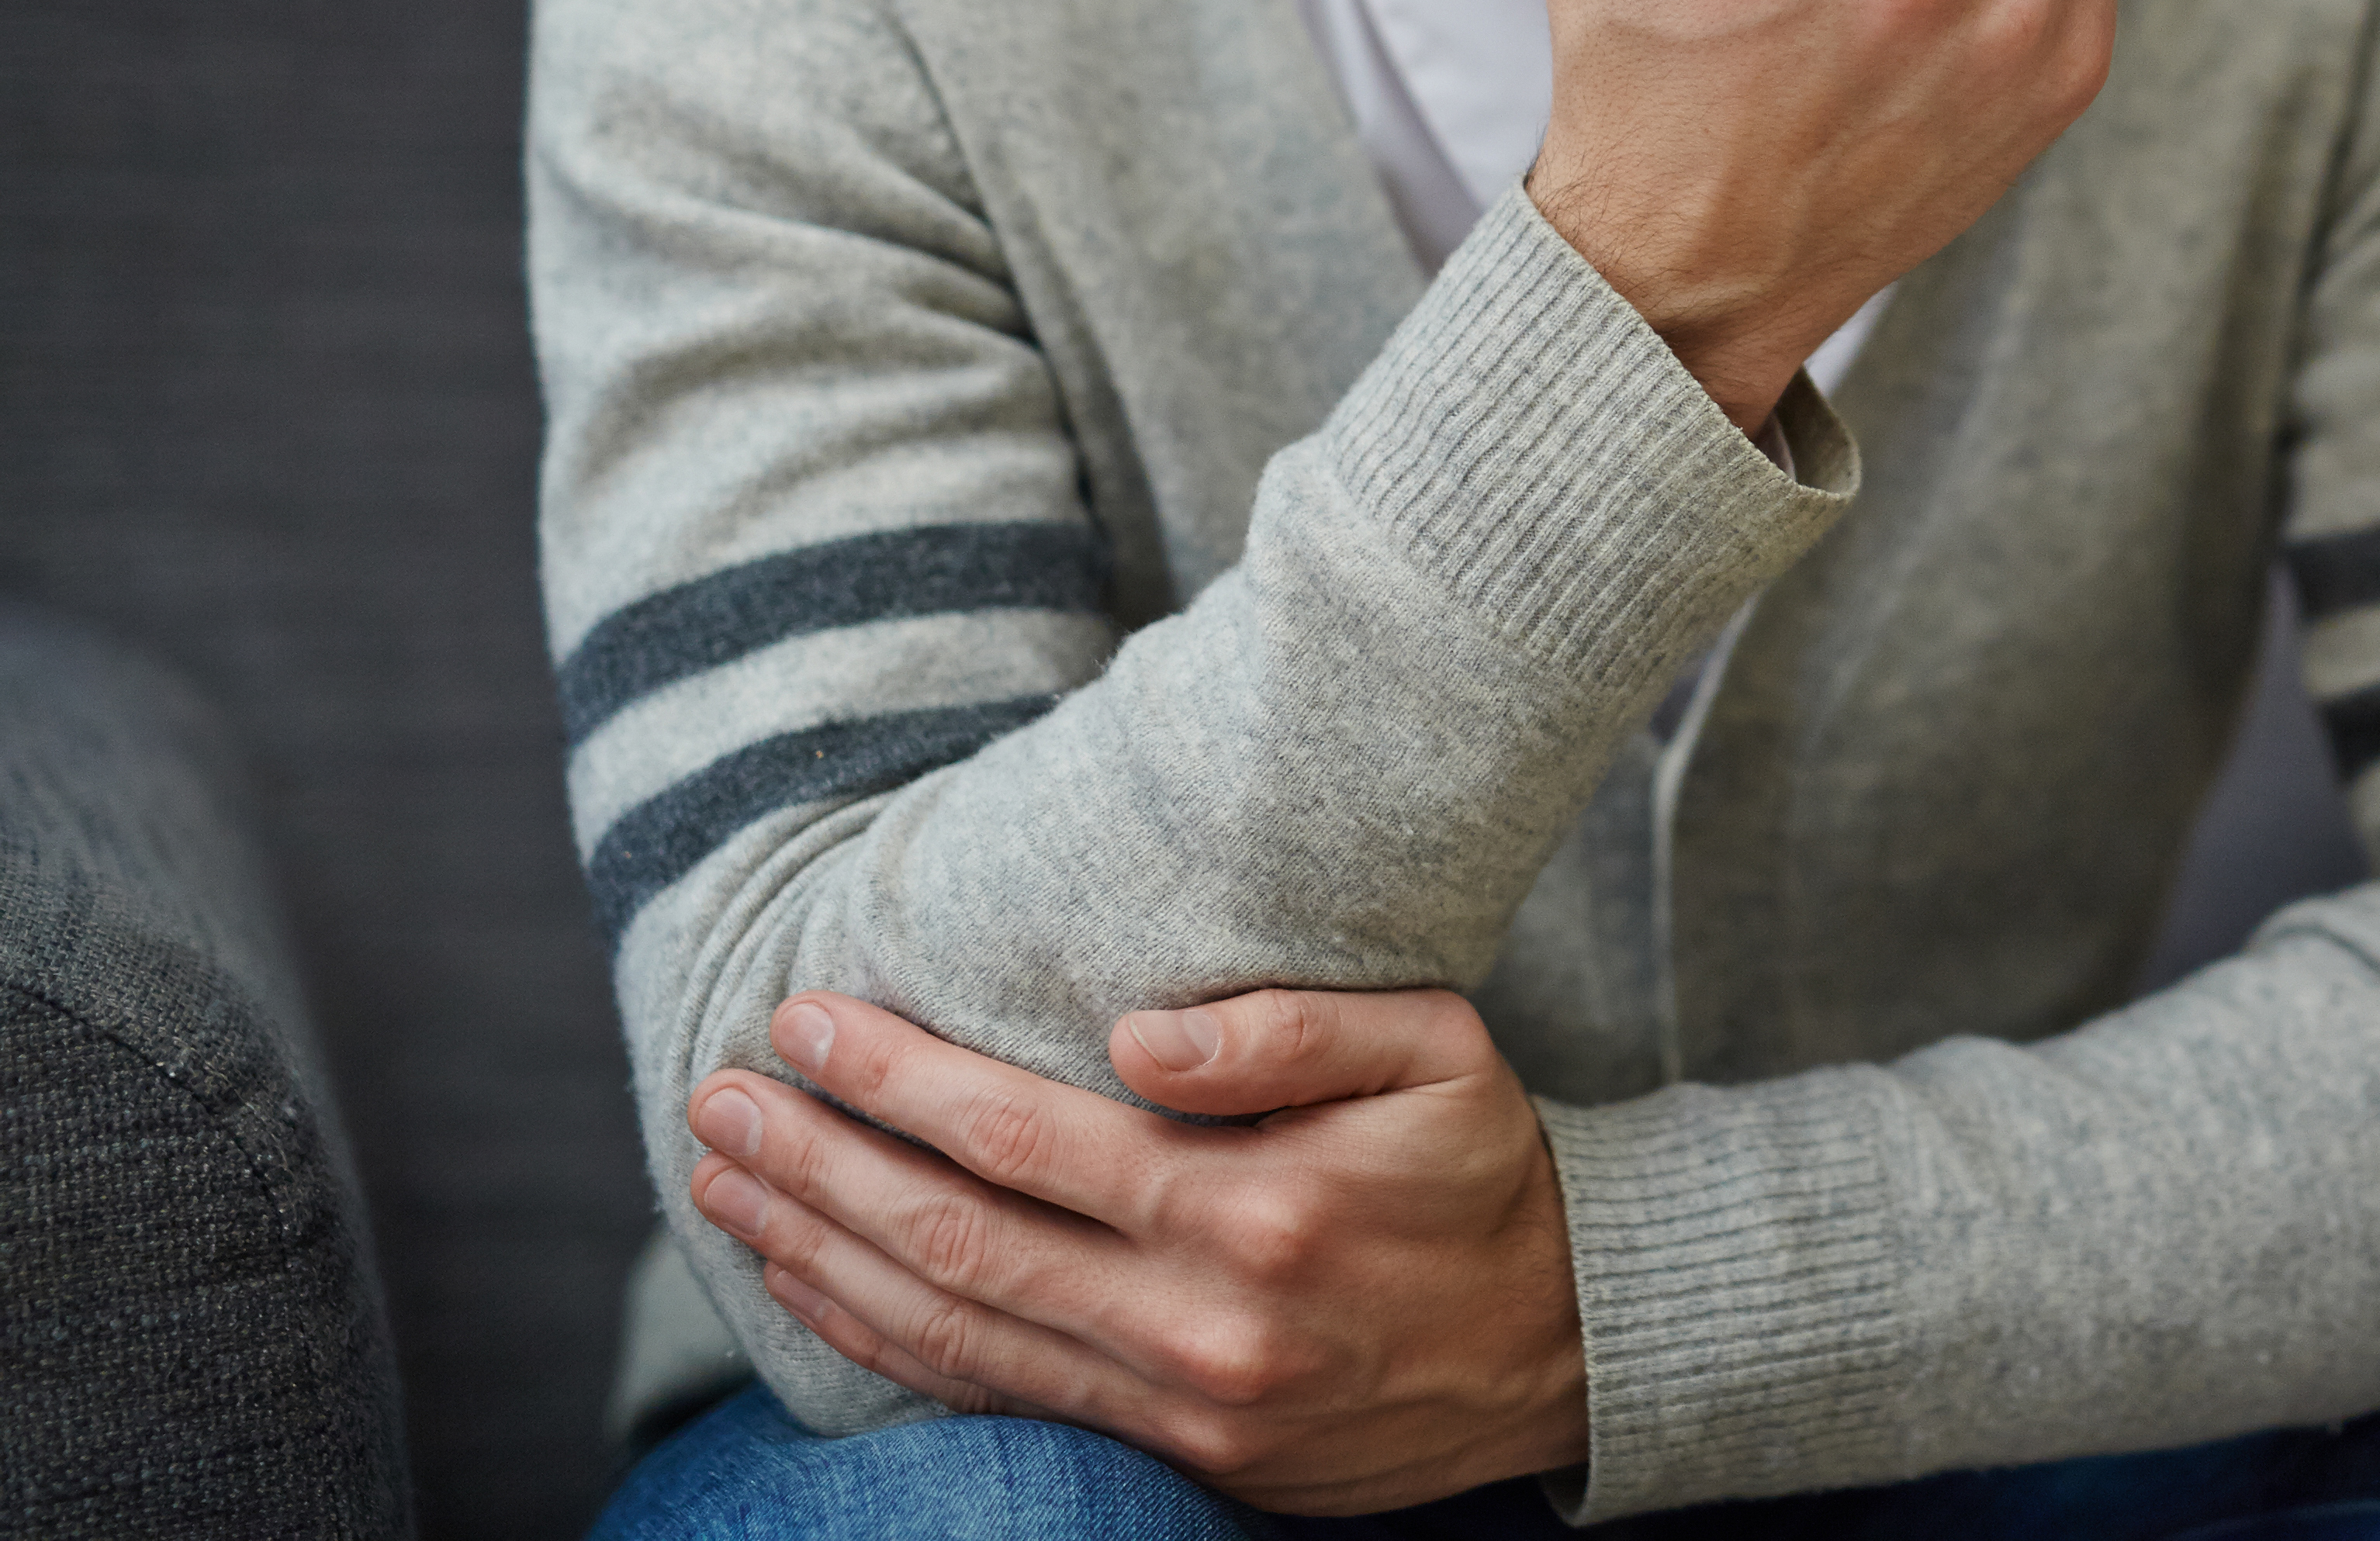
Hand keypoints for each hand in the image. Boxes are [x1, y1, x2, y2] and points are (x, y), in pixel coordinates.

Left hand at [683, 986, 1580, 1511]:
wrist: (1566, 1341)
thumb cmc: (1487, 1168)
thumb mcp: (1437, 1050)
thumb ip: (1287, 1028)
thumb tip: (1130, 1033)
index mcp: (1251, 1208)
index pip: (1019, 1137)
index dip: (893, 1079)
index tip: (805, 1020)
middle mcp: (1196, 1321)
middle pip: (951, 1241)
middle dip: (815, 1165)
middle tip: (717, 1098)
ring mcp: (1178, 1405)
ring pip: (949, 1334)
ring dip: (819, 1256)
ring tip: (726, 1184)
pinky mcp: (1175, 1454)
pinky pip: (997, 1398)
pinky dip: (884, 1345)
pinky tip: (816, 1283)